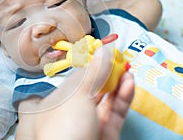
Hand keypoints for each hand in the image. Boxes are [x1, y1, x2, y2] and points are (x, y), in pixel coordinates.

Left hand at [17, 47, 133, 139]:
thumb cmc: (65, 126)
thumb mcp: (76, 95)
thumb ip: (92, 73)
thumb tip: (101, 50)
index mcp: (53, 103)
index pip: (73, 79)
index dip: (88, 65)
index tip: (102, 53)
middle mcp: (69, 113)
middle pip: (90, 89)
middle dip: (104, 73)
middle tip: (118, 58)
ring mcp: (88, 124)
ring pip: (104, 100)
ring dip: (116, 83)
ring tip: (126, 67)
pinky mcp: (105, 133)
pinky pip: (115, 112)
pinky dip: (123, 96)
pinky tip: (129, 81)